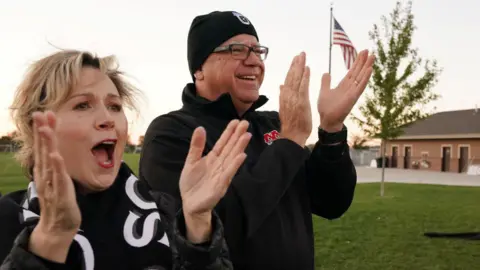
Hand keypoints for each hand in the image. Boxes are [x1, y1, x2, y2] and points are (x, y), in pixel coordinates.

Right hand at [28, 111, 80, 262]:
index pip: (44, 147)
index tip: (46, 112)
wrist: (57, 227)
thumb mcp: (57, 179)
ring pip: (49, 161)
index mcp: (46, 170)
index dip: (45, 129)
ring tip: (46, 129)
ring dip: (47, 145)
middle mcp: (45, 175)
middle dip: (42, 131)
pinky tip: (56, 156)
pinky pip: (58, 179)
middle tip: (40, 113)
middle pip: (43, 149)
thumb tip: (56, 150)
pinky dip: (57, 167)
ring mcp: (51, 184)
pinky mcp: (60, 194)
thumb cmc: (59, 201)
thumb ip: (56, 164)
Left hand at [180, 120, 250, 242]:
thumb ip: (196, 146)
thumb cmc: (192, 183)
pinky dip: (235, 164)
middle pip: (230, 148)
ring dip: (239, 147)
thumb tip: (200, 128)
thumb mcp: (191, 161)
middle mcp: (220, 165)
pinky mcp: (220, 186)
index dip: (229, 132)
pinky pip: (228, 173)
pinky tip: (242, 156)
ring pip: (232, 158)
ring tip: (246, 135)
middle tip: (246, 123)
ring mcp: (221, 175)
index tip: (236, 121)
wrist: (190, 204)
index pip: (223, 143)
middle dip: (237, 136)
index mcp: (213, 158)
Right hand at [279, 52, 311, 146]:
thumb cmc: (291, 124)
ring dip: (300, 66)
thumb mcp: (285, 108)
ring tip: (303, 56)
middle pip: (291, 76)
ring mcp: (294, 98)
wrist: (292, 135)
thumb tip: (281, 86)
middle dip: (296, 64)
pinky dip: (305, 77)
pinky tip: (307, 69)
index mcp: (284, 96)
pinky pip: (303, 86)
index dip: (291, 69)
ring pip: (296, 79)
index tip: (295, 60)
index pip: (288, 80)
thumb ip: (283, 96)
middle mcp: (287, 95)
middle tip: (300, 54)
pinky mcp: (301, 101)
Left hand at [318, 49, 374, 131]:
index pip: (352, 71)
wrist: (327, 120)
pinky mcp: (353, 97)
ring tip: (372, 57)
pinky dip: (365, 78)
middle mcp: (350, 87)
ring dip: (367, 67)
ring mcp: (353, 92)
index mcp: (344, 85)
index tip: (361, 52)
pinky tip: (370, 69)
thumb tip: (326, 73)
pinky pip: (360, 86)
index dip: (357, 62)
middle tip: (369, 50)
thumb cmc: (326, 108)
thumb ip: (326, 82)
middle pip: (358, 72)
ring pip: (362, 77)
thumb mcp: (324, 91)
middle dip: (363, 61)